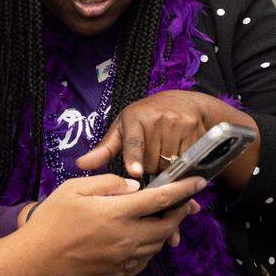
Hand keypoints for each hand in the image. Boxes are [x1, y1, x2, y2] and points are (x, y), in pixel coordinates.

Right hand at [24, 173, 204, 275]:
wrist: (35, 262)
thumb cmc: (51, 220)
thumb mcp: (74, 189)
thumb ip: (107, 184)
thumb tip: (133, 187)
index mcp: (117, 213)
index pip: (159, 200)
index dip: (182, 190)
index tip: (199, 183)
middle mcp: (126, 238)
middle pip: (165, 226)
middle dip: (180, 214)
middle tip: (187, 203)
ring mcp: (122, 258)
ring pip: (156, 245)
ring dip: (166, 231)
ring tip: (166, 219)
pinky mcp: (116, 271)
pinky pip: (143, 261)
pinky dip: (150, 249)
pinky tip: (143, 241)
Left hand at [75, 90, 243, 178]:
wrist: (184, 103)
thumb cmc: (146, 118)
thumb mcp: (123, 128)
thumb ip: (105, 149)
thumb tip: (80, 164)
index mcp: (134, 118)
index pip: (133, 141)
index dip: (134, 158)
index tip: (134, 172)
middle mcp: (157, 118)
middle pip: (151, 163)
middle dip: (151, 166)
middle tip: (152, 153)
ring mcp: (178, 124)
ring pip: (170, 164)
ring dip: (167, 167)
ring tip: (165, 151)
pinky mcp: (195, 131)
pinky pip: (187, 161)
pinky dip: (183, 165)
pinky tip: (180, 152)